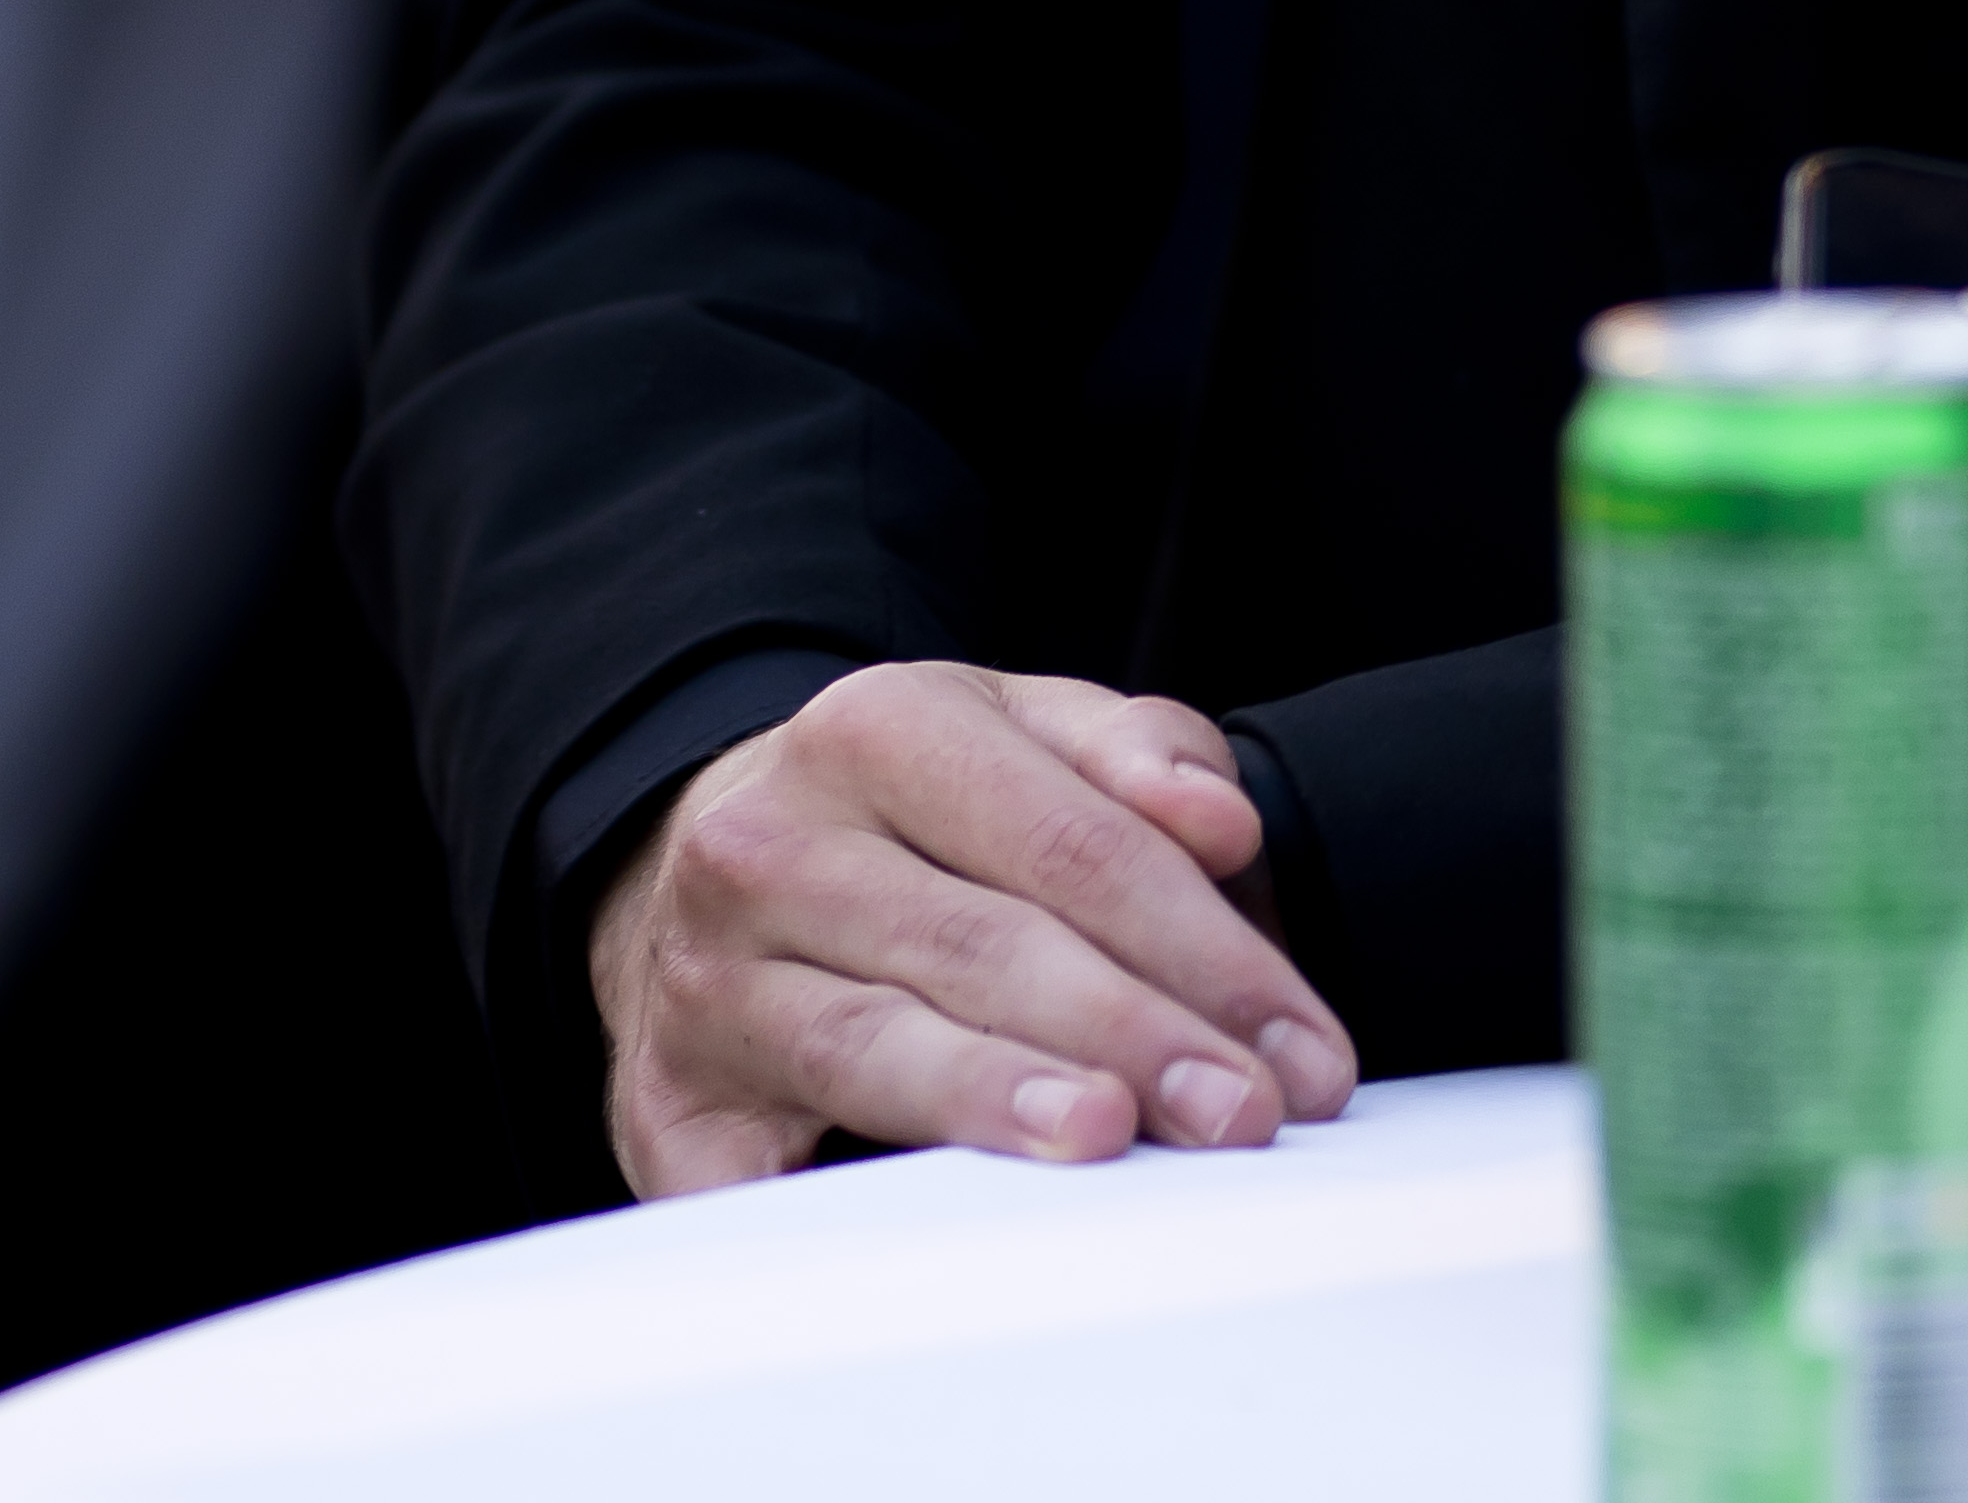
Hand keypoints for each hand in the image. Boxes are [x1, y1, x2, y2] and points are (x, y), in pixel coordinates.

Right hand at [589, 664, 1359, 1188]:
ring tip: (1112, 1140)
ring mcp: (708, 979)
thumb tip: (1221, 821)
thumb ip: (1139, 755)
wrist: (708, 864)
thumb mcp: (1021, 734)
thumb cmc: (910, 815)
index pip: (1072, 842)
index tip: (1301, 1046)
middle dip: (1137, 1036)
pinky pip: (760, 1181)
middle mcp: (773, 839)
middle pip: (984, 945)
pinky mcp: (667, 1109)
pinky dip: (842, 1215)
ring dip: (1006, 1102)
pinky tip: (935, 1242)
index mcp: (878, 725)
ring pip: (877, 1045)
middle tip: (1245, 1115)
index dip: (1203, 948)